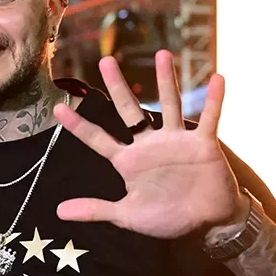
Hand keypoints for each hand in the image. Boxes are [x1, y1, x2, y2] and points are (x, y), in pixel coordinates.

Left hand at [52, 50, 246, 239]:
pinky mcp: (203, 144)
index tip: (58, 109)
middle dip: (117, 86)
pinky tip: (217, 78)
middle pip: (129, 110)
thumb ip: (97, 210)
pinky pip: (210, 119)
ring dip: (166, 80)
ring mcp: (177, 141)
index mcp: (129, 161)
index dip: (79, 126)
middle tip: (105, 60)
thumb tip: (58, 212)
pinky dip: (215, 100)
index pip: (98, 139)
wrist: (207, 223)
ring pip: (170, 105)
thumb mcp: (128, 215)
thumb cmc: (168, 217)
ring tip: (162, 53)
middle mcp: (150, 144)